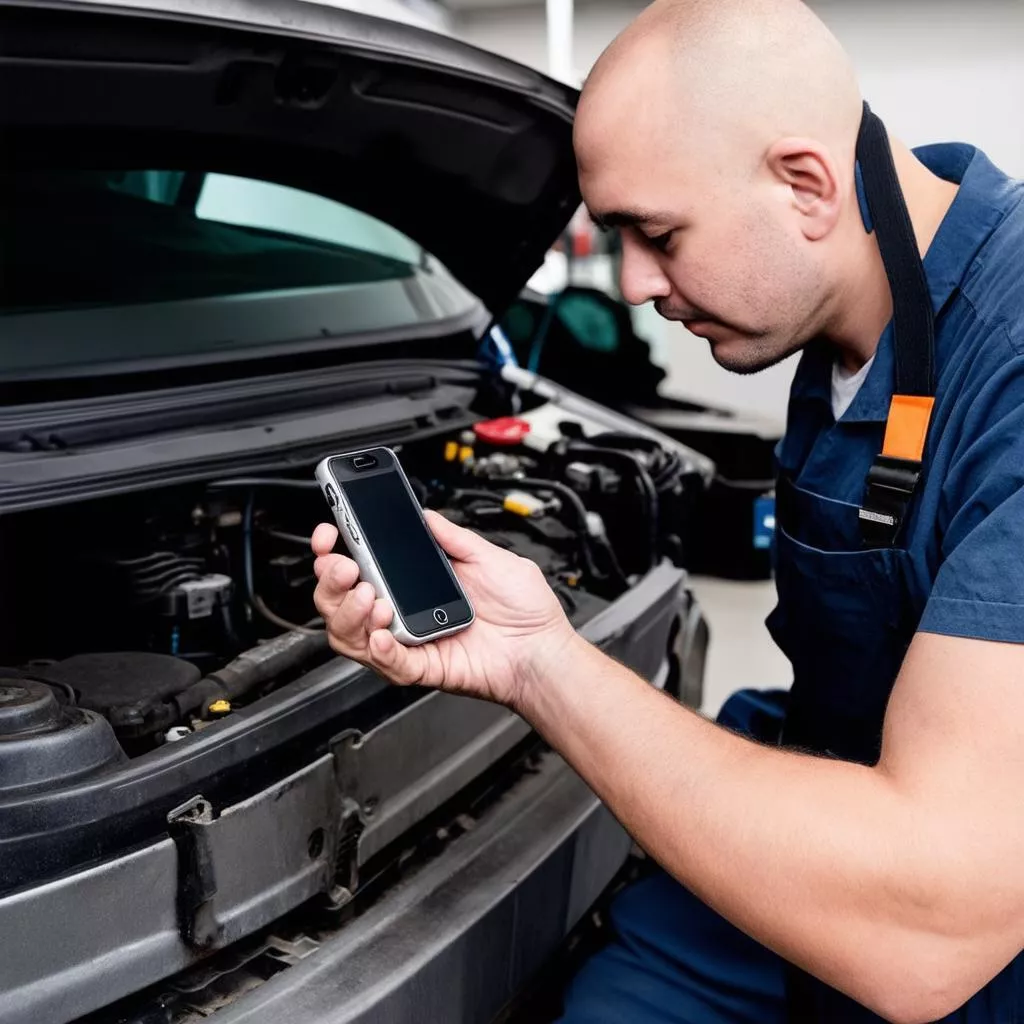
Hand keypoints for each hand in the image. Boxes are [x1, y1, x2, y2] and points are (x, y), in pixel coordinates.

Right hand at [311, 510, 578, 708]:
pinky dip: (378, 648)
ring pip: (350, 635)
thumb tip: (424, 514)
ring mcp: (408, 641)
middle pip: (340, 601)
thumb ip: (452, 536)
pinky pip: (386, 662)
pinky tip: (383, 632)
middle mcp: (402, 612)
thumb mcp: (488, 557)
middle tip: (345, 566)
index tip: (329, 534)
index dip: (334, 552)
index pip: (359, 567)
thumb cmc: (524, 610)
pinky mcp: (421, 667)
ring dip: (349, 613)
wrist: (544, 648)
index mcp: (413, 582)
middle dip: (332, 581)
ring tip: (371, 597)